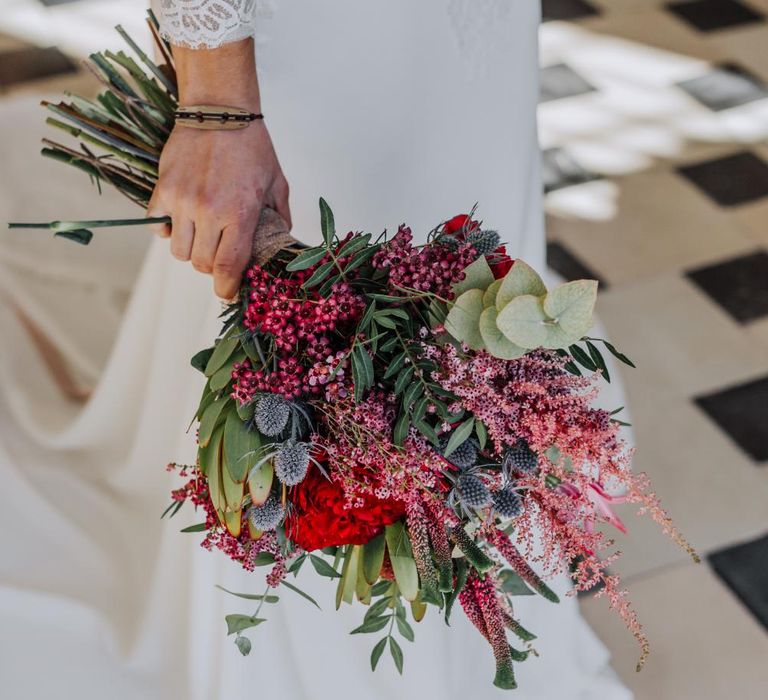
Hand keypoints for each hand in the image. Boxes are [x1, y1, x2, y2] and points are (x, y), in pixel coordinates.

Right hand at [146, 39, 290, 298]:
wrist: (219, 109)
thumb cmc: (252, 146)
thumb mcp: (277, 183)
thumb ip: (279, 217)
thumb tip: (280, 240)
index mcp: (240, 214)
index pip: (227, 267)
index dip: (227, 288)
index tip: (228, 292)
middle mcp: (208, 211)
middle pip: (201, 264)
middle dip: (212, 268)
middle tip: (220, 256)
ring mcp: (182, 201)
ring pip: (179, 250)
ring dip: (191, 250)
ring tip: (202, 237)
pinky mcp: (163, 189)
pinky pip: (157, 225)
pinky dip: (167, 230)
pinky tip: (181, 221)